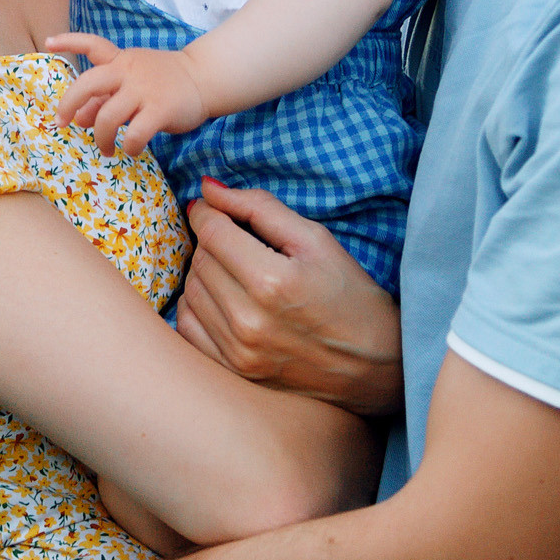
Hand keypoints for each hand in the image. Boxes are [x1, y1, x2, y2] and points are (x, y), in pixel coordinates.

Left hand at [47, 33, 209, 156]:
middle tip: (63, 123)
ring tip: (106, 150)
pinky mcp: (160, 109)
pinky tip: (131, 149)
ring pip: (107, 117)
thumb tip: (78, 118)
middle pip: (88, 84)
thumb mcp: (132, 83)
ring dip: (101, 139)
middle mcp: (129, 72)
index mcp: (121, 61)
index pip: (93, 45)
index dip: (69, 42)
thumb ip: (105, 98)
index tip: (48, 42)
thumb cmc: (164, 82)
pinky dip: (128, 147)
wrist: (205, 79)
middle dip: (68, 104)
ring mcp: (144, 90)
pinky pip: (134, 134)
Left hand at [179, 178, 404, 416]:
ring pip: (190, 291)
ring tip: (235, 270)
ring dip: (204, 273)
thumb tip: (207, 188)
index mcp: (272, 281)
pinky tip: (223, 299)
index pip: (211, 231)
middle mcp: (249, 319)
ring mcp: (239, 351)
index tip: (212, 207)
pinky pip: (187, 327)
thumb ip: (259, 207)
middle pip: (200, 260)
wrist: (372, 361)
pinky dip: (197, 306)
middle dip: (211, 241)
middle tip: (237, 241)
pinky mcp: (234, 370)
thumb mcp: (315, 239)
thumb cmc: (348, 293)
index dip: (206, 211)